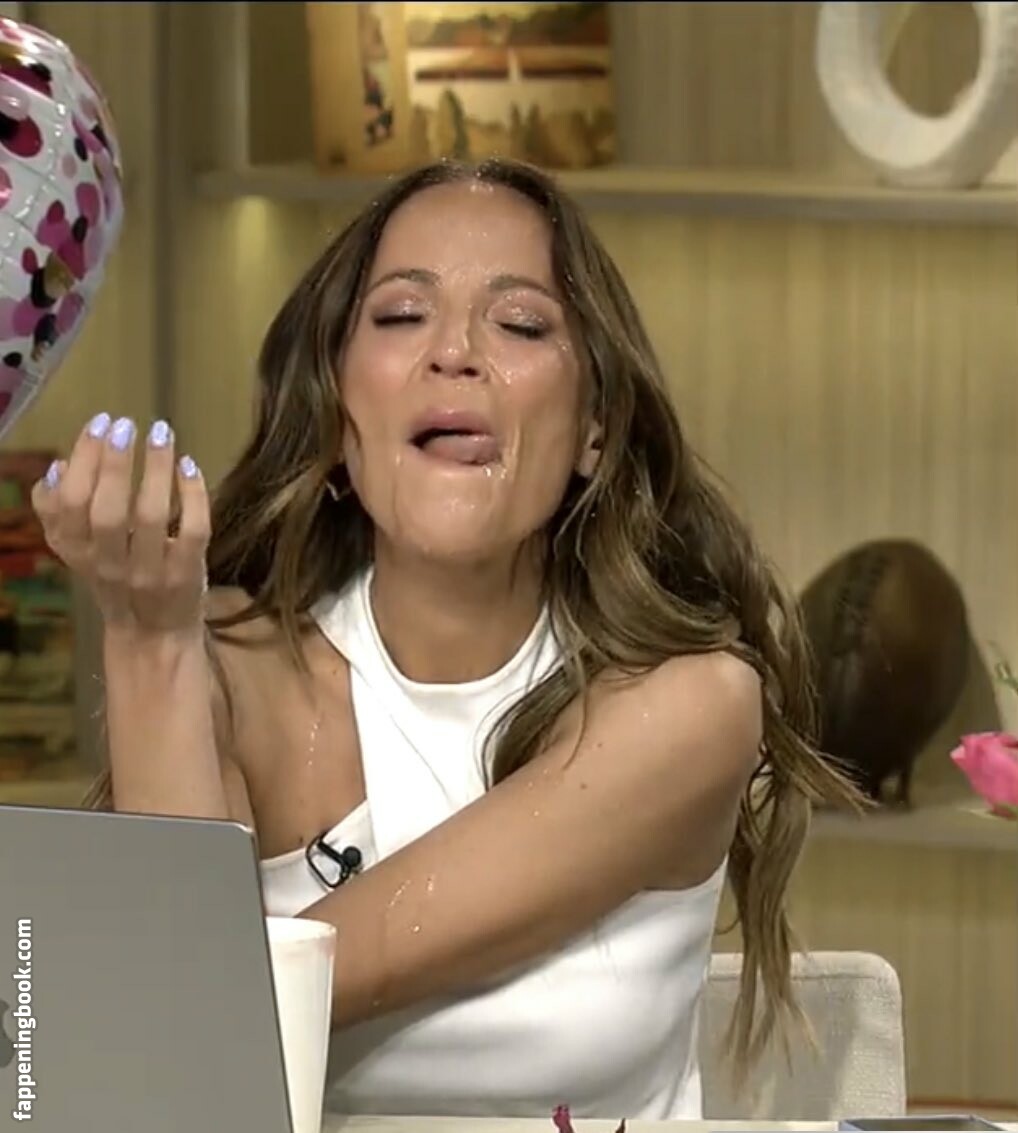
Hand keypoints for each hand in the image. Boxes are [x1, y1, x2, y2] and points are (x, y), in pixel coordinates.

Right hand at [32, 412, 209, 635]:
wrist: (155, 637)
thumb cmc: (117, 579)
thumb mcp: (79, 551)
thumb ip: (60, 514)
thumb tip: (56, 467)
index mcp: (77, 553)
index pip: (69, 505)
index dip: (82, 461)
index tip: (100, 424)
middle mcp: (110, 565)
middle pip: (107, 511)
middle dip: (114, 462)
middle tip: (126, 424)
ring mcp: (152, 571)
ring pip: (152, 516)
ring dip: (156, 468)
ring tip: (161, 433)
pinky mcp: (189, 573)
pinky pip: (194, 530)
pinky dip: (192, 494)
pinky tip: (189, 466)